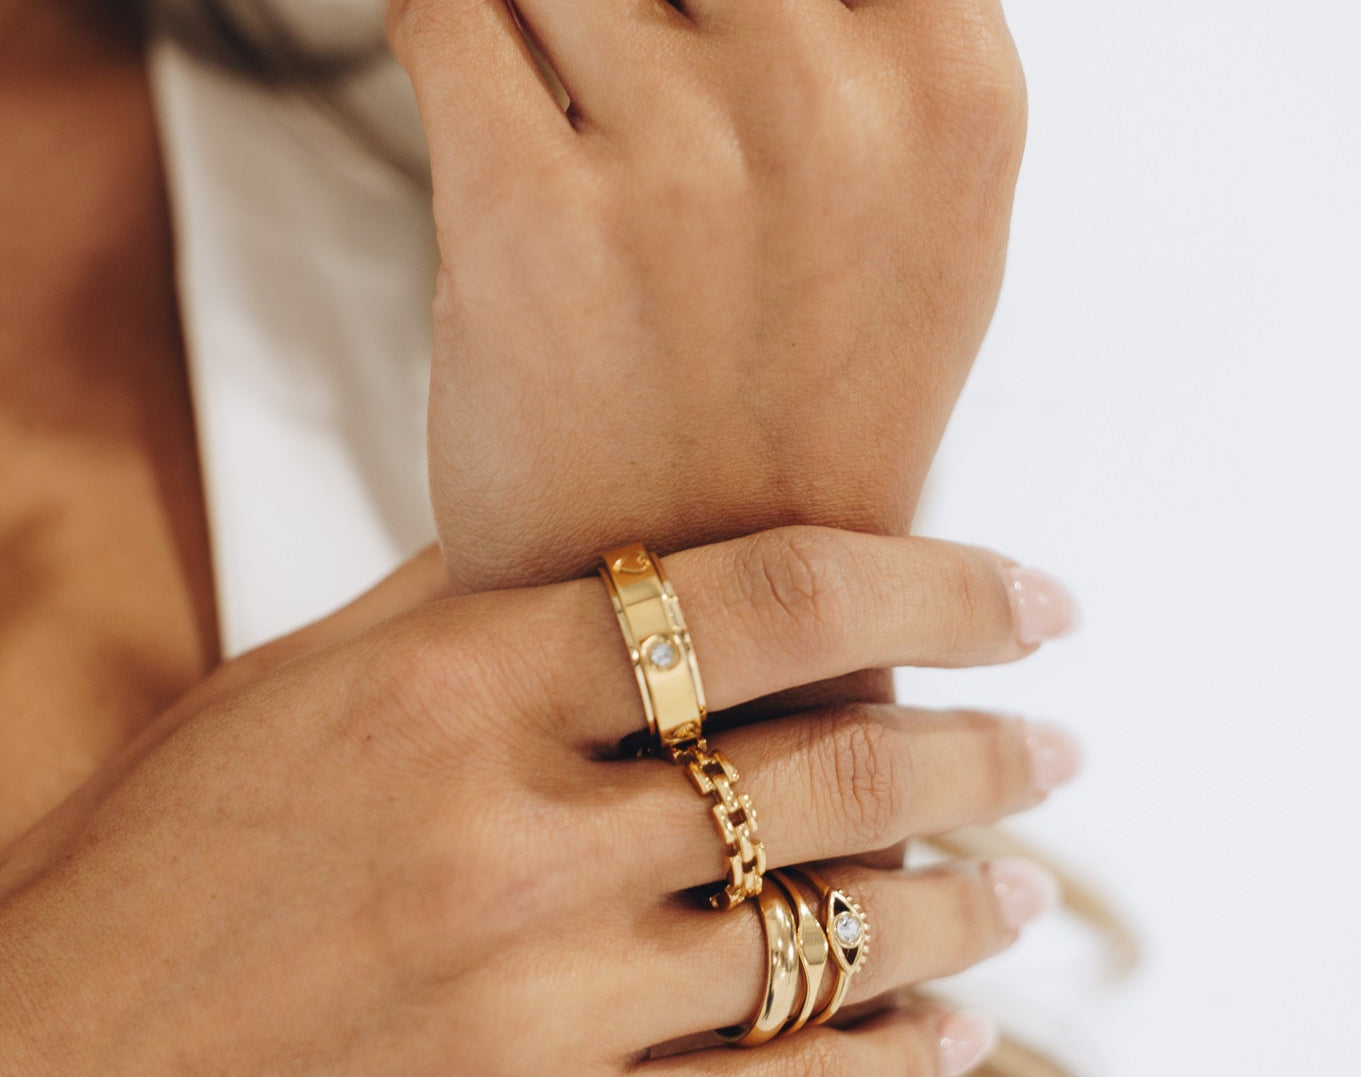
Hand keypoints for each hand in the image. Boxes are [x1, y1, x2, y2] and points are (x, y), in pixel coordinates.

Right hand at [0, 529, 1076, 1074]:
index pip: (763, 595)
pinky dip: (888, 1065)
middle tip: (1061, 739)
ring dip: (955, 906)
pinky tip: (952, 1032)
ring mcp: (530, 1008)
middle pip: (830, 768)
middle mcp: (509, 837)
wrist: (41, 1063)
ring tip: (1022, 881)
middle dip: (981, 749)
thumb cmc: (170, 857)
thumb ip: (476, 604)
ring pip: (827, 943)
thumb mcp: (310, 684)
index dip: (930, 576)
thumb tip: (620, 534)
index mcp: (455, 684)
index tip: (1031, 594)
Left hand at [388, 0, 1024, 591]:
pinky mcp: (535, 217)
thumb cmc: (801, 395)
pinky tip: (473, 105)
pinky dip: (439, 25)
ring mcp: (690, 155)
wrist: (711, 603)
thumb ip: (865, 15)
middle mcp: (838, 97)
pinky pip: (443, 6)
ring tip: (522, 39)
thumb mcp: (911, 205)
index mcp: (957, 82)